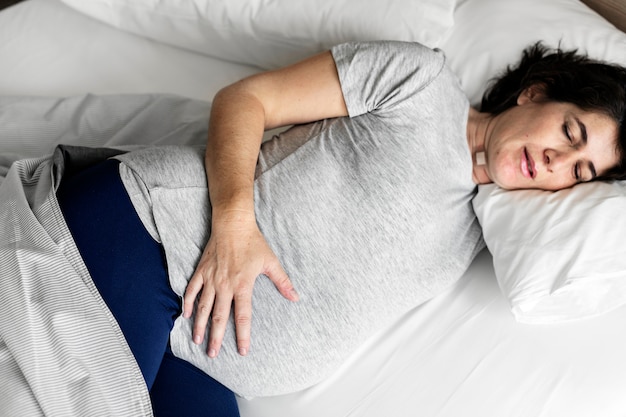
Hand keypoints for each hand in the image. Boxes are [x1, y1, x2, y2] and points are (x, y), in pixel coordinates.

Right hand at [182, 212, 298, 357]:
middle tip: (213, 354)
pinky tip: (185, 315)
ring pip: (203, 307)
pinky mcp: (201, 271)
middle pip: (219, 317)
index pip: (242, 317)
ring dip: (199, 325)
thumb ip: (282, 282)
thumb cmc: (253, 243)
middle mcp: (224, 285)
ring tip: (197, 341)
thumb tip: (295, 297)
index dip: (243, 335)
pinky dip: (187, 303)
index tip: (242, 351)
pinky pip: (191, 290)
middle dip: (216, 337)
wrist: (233, 224)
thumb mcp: (271, 262)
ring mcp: (211, 279)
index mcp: (242, 285)